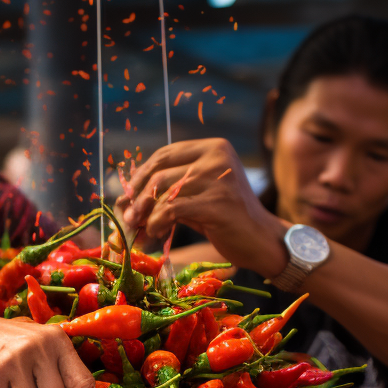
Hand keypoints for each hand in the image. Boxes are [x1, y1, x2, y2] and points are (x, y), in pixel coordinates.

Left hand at [116, 138, 286, 277]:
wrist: (262, 240)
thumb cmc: (227, 219)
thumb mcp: (198, 195)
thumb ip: (171, 190)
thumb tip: (126, 199)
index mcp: (214, 147)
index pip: (165, 154)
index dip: (141, 175)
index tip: (128, 196)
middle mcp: (217, 156)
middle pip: (160, 171)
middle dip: (138, 197)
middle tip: (129, 218)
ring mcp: (218, 178)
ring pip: (164, 192)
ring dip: (146, 215)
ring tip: (143, 230)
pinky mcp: (217, 203)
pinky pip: (172, 210)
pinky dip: (157, 224)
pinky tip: (157, 234)